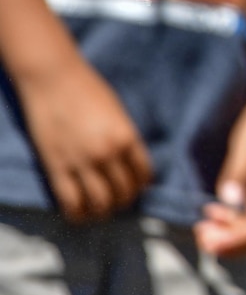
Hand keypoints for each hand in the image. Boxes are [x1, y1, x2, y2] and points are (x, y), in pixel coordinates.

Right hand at [14, 54, 152, 222]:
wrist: (54, 80)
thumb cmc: (88, 90)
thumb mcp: (118, 113)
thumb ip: (125, 137)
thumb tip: (130, 161)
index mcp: (128, 137)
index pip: (144, 174)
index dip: (141, 185)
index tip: (137, 189)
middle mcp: (108, 154)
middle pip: (124, 192)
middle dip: (124, 201)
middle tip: (118, 202)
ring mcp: (82, 163)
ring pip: (100, 203)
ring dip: (103, 211)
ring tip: (101, 211)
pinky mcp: (57, 169)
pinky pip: (71, 202)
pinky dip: (78, 214)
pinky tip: (80, 214)